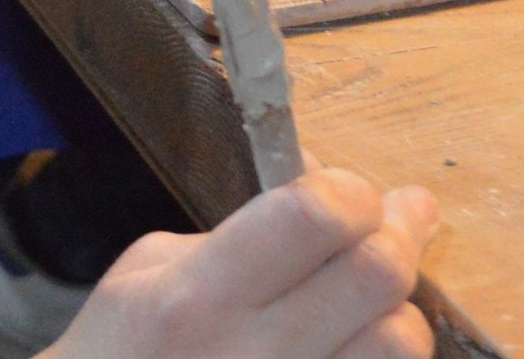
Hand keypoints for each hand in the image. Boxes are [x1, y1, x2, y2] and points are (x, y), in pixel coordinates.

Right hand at [43, 168, 439, 358]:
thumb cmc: (118, 350)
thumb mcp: (148, 270)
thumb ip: (243, 229)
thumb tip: (324, 183)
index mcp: (197, 296)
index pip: (310, 217)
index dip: (350, 191)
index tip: (353, 191)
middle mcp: (252, 357)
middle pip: (376, 275)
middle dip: (400, 231)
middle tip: (405, 216)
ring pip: (399, 344)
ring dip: (400, 309)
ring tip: (382, 296)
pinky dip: (382, 356)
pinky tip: (364, 340)